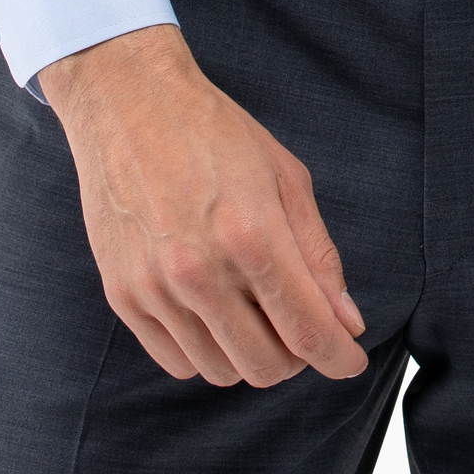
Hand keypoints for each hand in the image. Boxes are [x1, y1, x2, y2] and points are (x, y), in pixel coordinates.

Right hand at [37, 24, 369, 387]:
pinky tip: (214, 311)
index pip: (307, 331)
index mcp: (251, 235)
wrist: (129, 102)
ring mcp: (156, 288)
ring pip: (222, 371)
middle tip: (301, 323)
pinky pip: (177, 361)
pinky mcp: (123, 296)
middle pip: (267, 366)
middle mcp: (201, 271)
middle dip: (298, 355)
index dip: (338, 357)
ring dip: (250, 354)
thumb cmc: (214, 132)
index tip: (350, 360)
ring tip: (254, 310)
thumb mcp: (286, 177)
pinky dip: (206, 350)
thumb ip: (319, 256)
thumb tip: (347, 323)